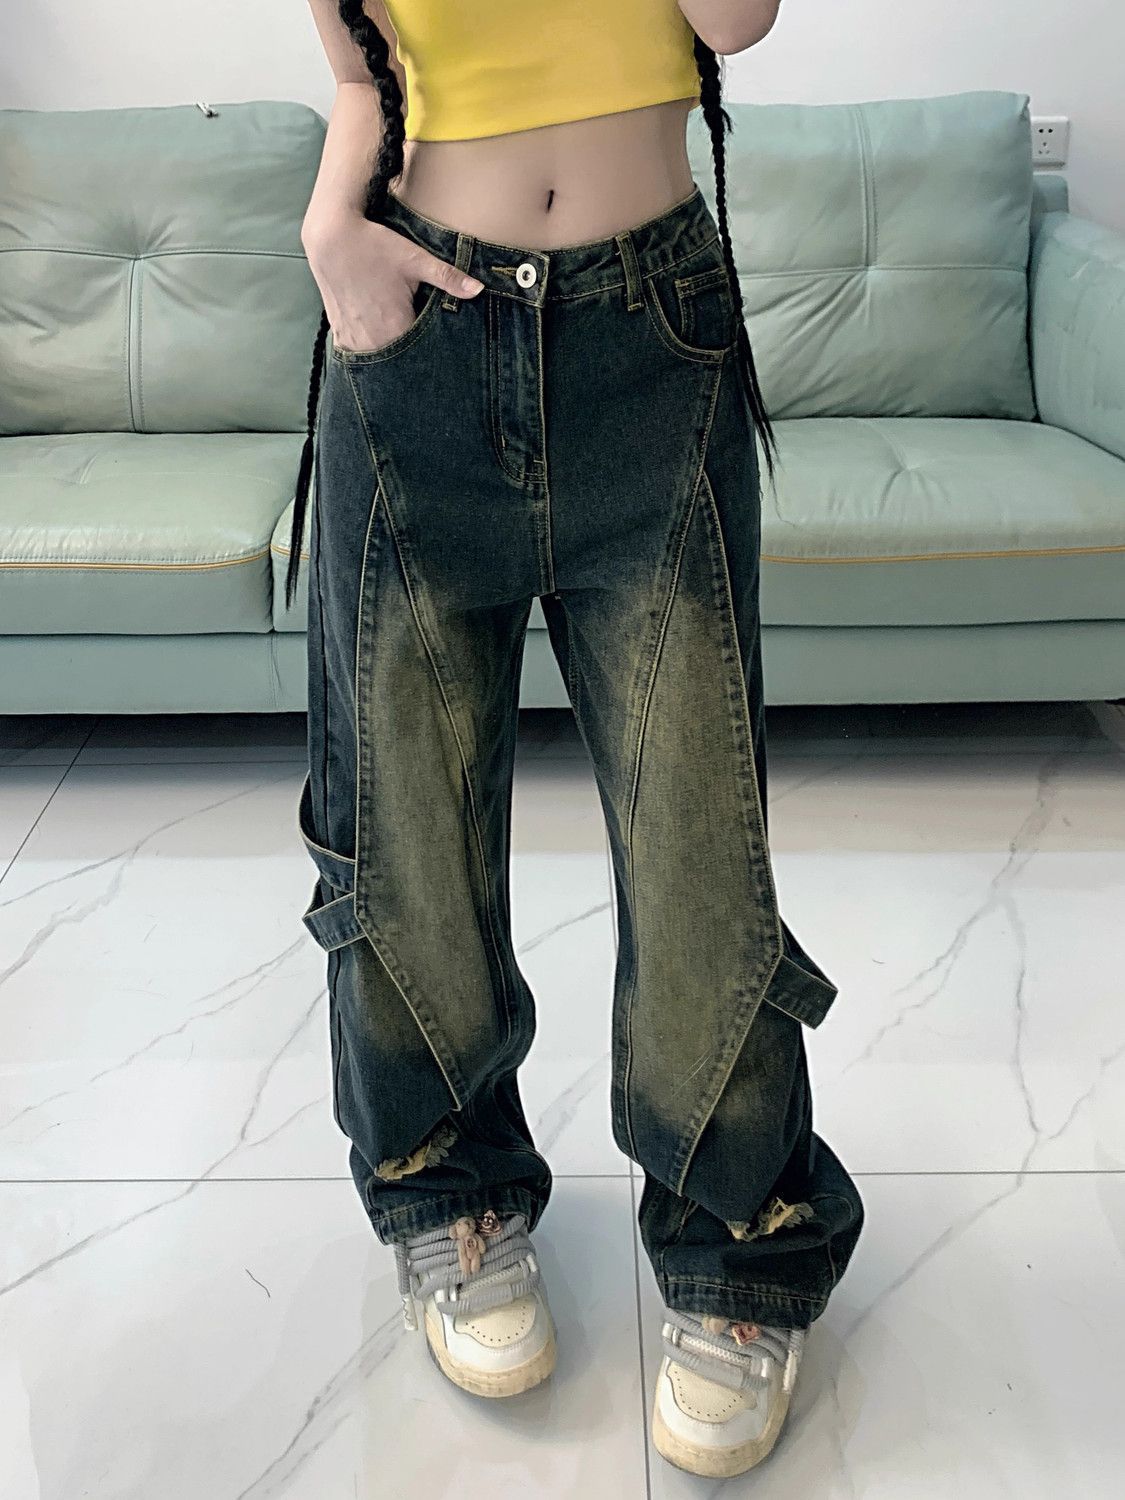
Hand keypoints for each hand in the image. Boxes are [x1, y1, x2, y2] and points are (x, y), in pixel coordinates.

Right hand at [302, 209, 483, 354]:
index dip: (432, 360)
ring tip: (402, 361)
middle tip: (425, 372)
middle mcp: (372, 339)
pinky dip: (369, 353)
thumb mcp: (415, 260)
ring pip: (377, 363)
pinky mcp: (339, 332)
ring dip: (389, 362)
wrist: (331, 237)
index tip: (442, 366)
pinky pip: (357, 354)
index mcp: (395, 327)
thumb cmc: (375, 247)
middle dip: (411, 364)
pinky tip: (378, 349)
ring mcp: (353, 338)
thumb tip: (479, 289)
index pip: (420, 358)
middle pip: (398, 365)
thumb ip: (448, 278)